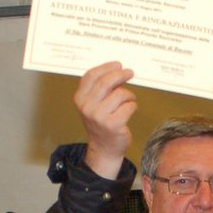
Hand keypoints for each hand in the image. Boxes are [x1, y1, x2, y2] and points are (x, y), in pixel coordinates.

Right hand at [74, 62, 136, 178]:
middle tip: (130, 72)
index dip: (106, 67)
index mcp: (80, 98)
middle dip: (120, 75)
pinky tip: (130, 109)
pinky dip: (133, 105)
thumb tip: (118, 70)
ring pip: (120, 94)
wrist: (104, 148)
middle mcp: (87, 107)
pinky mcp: (113, 124)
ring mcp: (99, 116)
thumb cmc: (102, 122)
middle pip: (106, 82)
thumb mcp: (94, 104)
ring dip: (129, 95)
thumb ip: (100, 88)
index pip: (91, 76)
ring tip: (129, 100)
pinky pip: (128, 106)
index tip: (118, 64)